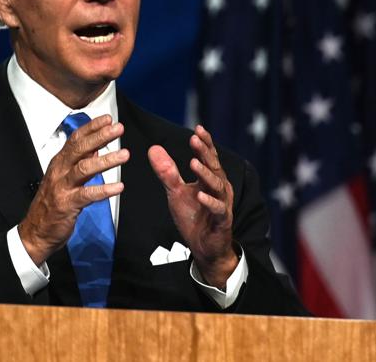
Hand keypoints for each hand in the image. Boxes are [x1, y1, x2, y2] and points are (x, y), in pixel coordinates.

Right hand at [19, 115, 127, 265]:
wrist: (36, 231)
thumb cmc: (52, 204)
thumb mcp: (64, 178)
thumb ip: (79, 162)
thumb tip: (95, 149)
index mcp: (59, 162)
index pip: (76, 139)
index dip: (91, 127)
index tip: (108, 119)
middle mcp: (59, 171)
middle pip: (80, 148)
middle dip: (100, 136)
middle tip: (118, 128)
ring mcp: (62, 187)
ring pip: (84, 168)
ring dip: (106, 160)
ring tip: (124, 155)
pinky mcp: (67, 204)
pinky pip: (87, 195)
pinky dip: (104, 190)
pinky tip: (119, 187)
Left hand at [148, 125, 237, 287]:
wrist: (205, 246)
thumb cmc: (194, 216)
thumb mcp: (176, 192)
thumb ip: (167, 172)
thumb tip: (153, 148)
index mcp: (209, 179)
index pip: (208, 157)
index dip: (204, 143)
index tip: (197, 129)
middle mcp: (219, 188)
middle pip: (214, 166)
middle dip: (205, 152)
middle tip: (195, 138)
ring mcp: (222, 204)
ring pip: (217, 185)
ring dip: (206, 174)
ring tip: (194, 162)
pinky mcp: (222, 220)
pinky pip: (218, 209)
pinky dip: (210, 202)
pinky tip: (200, 195)